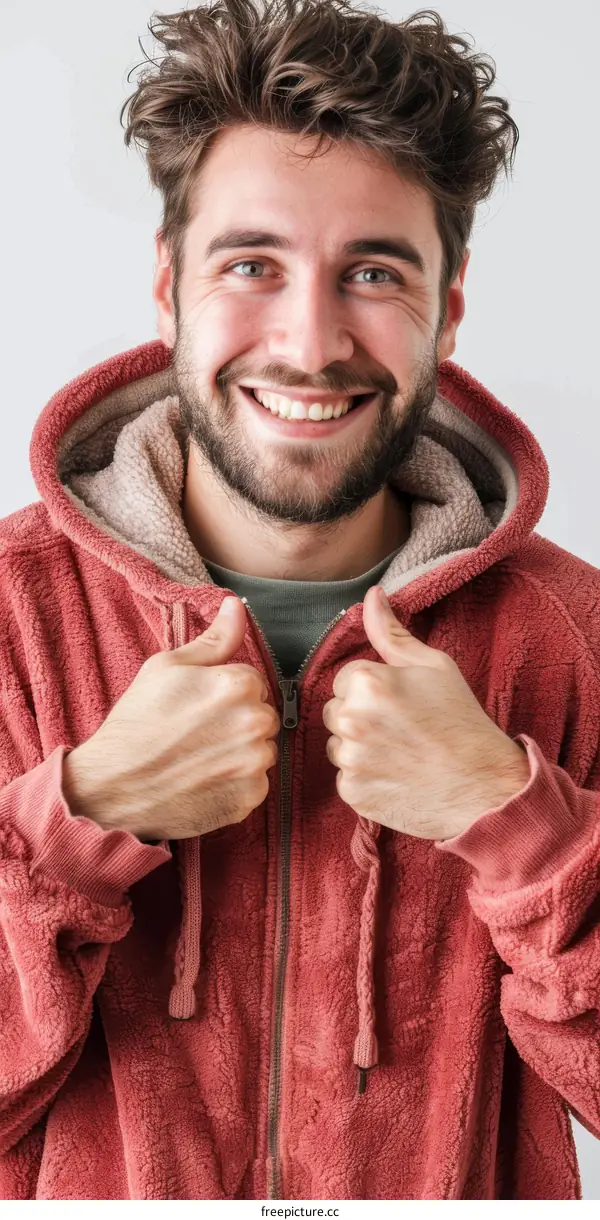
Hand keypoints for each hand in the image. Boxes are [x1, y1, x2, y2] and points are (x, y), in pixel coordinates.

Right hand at [62, 597, 279, 840]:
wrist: (113, 787)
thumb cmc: (136, 723)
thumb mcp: (165, 668)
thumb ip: (213, 639)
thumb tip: (237, 606)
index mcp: (238, 685)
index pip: (252, 682)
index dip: (223, 694)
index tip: (198, 708)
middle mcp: (254, 724)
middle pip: (261, 716)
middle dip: (237, 722)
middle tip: (197, 734)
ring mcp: (254, 765)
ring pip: (261, 751)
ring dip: (239, 754)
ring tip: (199, 758)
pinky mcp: (250, 799)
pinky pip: (255, 784)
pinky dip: (235, 784)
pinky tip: (204, 781)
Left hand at [322, 585, 530, 840]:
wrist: (485, 787)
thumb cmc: (461, 721)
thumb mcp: (434, 666)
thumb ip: (392, 632)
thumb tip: (372, 596)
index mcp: (367, 682)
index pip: (346, 679)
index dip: (374, 691)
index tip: (401, 704)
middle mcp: (351, 720)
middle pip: (336, 711)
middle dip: (361, 717)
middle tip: (402, 729)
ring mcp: (349, 760)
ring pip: (338, 746)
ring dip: (360, 749)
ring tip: (401, 753)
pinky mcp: (352, 793)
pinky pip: (346, 778)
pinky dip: (366, 779)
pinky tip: (397, 776)